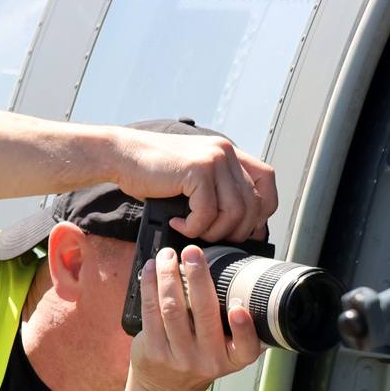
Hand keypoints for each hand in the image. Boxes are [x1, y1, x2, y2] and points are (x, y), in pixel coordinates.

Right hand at [113, 128, 276, 241]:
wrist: (121, 155)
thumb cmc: (154, 174)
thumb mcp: (195, 179)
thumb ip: (219, 192)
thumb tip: (245, 229)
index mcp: (229, 154)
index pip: (267, 181)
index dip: (262, 210)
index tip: (245, 227)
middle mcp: (225, 152)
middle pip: (253, 204)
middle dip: (236, 230)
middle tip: (212, 237)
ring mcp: (213, 159)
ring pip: (234, 212)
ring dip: (214, 232)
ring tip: (192, 231)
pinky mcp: (197, 170)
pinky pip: (208, 212)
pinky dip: (193, 227)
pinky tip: (178, 223)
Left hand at [130, 245, 262, 390]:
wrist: (168, 389)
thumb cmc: (201, 358)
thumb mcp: (226, 351)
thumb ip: (236, 327)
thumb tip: (240, 282)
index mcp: (232, 358)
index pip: (246, 347)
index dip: (244, 328)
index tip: (240, 309)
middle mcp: (207, 359)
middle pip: (204, 314)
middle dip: (198, 278)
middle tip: (194, 252)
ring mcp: (179, 355)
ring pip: (173, 308)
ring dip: (169, 275)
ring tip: (169, 255)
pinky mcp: (154, 349)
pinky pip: (150, 311)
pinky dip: (150, 285)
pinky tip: (152, 268)